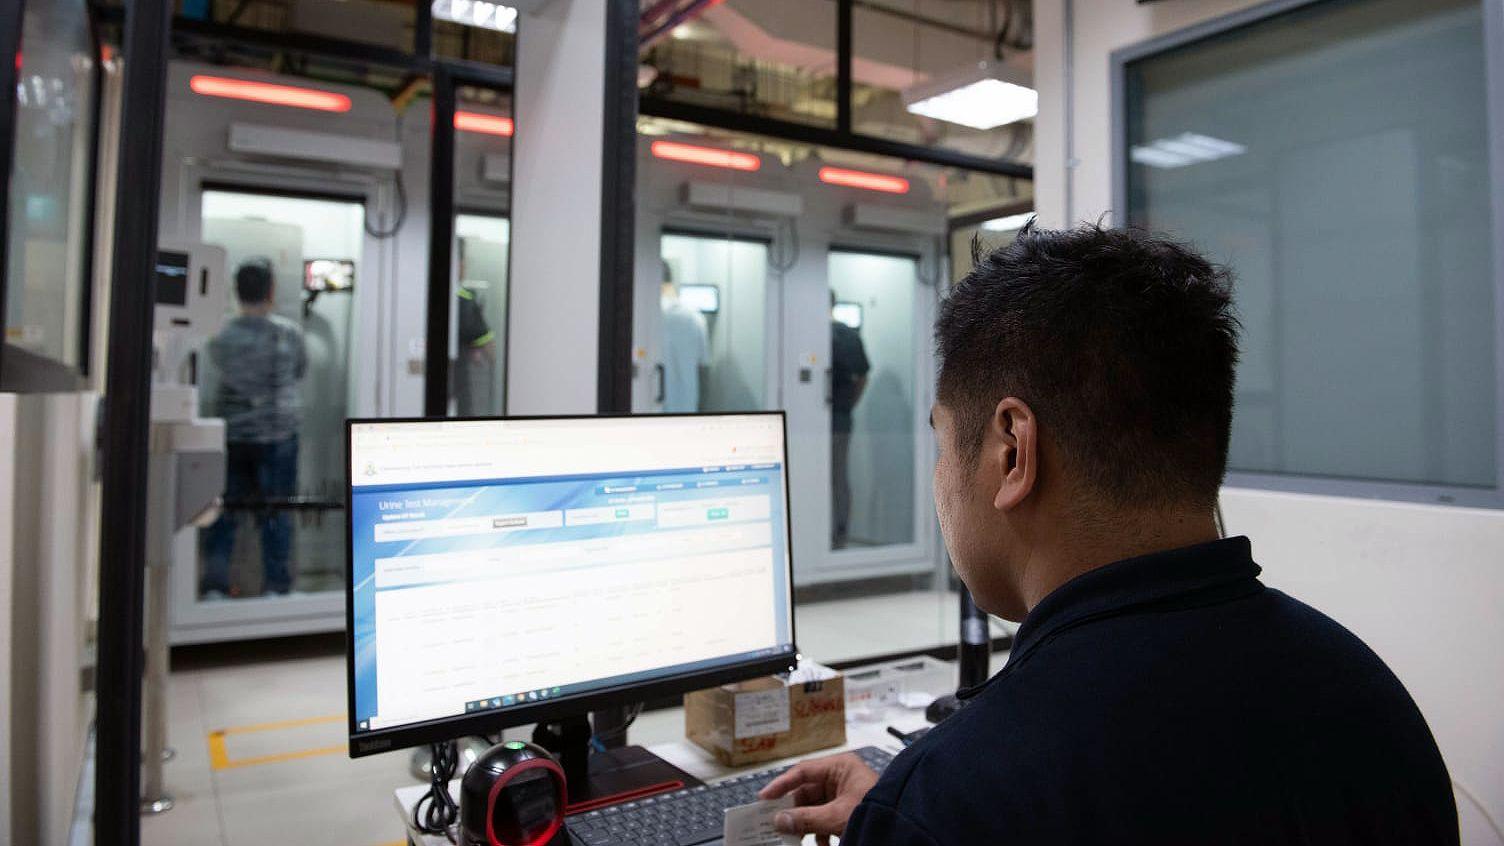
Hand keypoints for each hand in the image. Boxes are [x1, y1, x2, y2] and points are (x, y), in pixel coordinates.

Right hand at [757, 753, 878, 845]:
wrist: (903, 828)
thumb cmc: (878, 812)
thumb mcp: (836, 817)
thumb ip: (805, 819)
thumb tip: (779, 820)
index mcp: (840, 767)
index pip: (803, 771)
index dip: (781, 785)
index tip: (764, 798)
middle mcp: (841, 777)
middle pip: (807, 792)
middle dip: (795, 812)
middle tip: (777, 825)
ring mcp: (845, 794)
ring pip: (815, 808)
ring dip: (807, 826)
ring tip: (798, 839)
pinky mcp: (848, 810)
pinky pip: (826, 819)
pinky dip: (820, 832)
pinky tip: (820, 844)